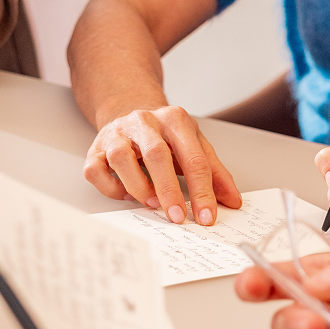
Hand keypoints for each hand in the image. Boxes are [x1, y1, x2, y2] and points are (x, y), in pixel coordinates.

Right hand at [83, 106, 241, 225]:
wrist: (130, 110)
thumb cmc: (167, 136)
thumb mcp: (196, 146)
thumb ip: (216, 173)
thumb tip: (233, 202)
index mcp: (175, 120)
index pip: (193, 158)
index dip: (202, 191)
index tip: (206, 217)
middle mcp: (144, 122)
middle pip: (156, 154)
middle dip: (169, 190)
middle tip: (178, 217)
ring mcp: (117, 133)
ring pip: (121, 158)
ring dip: (138, 186)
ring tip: (151, 203)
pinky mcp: (95, 148)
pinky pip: (95, 170)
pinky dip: (110, 188)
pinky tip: (125, 194)